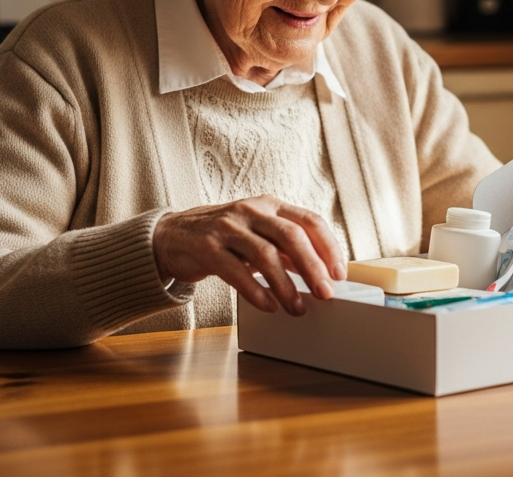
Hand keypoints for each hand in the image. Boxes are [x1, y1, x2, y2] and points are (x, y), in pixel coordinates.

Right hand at [152, 196, 346, 315]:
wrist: (173, 235)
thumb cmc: (225, 237)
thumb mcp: (259, 234)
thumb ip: (286, 248)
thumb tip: (320, 272)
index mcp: (270, 205)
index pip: (310, 220)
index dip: (329, 247)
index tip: (340, 274)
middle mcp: (251, 210)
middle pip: (291, 236)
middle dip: (313, 267)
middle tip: (326, 293)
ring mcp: (227, 227)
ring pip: (266, 255)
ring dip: (286, 286)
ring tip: (298, 308)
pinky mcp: (207, 247)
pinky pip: (236, 272)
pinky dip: (256, 291)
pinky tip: (269, 306)